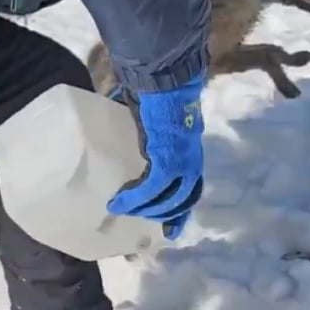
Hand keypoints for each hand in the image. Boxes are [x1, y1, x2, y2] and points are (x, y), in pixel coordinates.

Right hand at [106, 74, 205, 239]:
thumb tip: (118, 117)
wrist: (165, 80)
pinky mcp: (167, 162)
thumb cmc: (157, 91)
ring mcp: (183, 163)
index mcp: (190, 149)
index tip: (172, 228)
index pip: (192, 186)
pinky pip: (150, 189)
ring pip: (168, 199)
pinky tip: (118, 202)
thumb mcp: (151, 115)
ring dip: (146, 209)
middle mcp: (192, 160)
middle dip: (166, 215)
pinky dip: (134, 198)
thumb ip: (141, 125)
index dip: (181, 207)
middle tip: (146, 222)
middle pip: (184, 199)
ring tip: (122, 209)